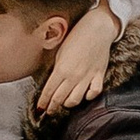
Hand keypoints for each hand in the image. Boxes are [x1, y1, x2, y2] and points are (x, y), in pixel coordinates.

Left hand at [36, 0, 118, 118]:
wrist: (97, 27)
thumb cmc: (76, 36)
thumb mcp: (60, 51)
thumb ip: (57, 68)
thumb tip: (52, 82)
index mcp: (62, 68)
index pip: (49, 91)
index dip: (43, 102)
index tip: (40, 108)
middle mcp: (74, 75)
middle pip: (60, 98)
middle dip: (52, 107)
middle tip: (49, 111)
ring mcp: (88, 76)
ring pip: (76, 99)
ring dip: (68, 104)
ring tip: (64, 104)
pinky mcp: (99, 75)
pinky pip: (94, 92)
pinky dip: (89, 97)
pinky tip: (84, 96)